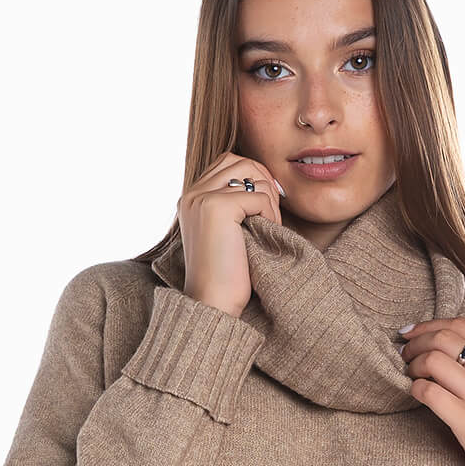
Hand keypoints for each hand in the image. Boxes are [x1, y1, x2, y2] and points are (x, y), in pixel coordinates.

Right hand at [179, 152, 285, 318]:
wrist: (213, 304)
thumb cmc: (226, 277)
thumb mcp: (228, 234)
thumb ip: (236, 206)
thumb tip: (266, 182)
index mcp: (191, 198)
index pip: (228, 163)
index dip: (254, 176)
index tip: (267, 205)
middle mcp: (192, 194)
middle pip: (239, 160)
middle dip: (264, 180)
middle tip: (273, 212)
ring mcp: (202, 198)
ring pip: (251, 173)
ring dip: (269, 197)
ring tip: (270, 225)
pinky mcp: (217, 208)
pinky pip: (259, 196)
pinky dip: (270, 214)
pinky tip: (266, 233)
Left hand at [397, 318, 464, 465]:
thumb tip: (443, 342)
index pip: (462, 326)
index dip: (430, 325)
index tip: (412, 332)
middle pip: (444, 339)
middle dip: (416, 342)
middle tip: (405, 353)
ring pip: (434, 361)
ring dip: (413, 364)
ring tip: (410, 373)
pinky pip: (430, 393)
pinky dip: (416, 388)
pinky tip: (416, 392)